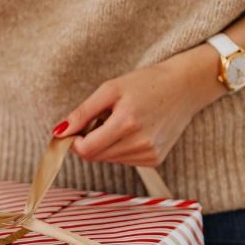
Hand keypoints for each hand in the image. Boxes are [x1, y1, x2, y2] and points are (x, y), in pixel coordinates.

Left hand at [53, 44, 224, 166]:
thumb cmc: (146, 83)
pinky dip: (119, 148)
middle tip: (100, 119)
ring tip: (119, 122)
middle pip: (95, 156)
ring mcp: (150, 154)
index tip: (74, 129)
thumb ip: (82, 113)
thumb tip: (58, 132)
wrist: (186, 87)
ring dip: (104, 144)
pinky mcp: (155, 160)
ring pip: (108, 159)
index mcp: (126, 124)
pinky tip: (132, 130)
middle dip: (88, 140)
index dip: (73, 142)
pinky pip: (123, 160)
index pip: (86, 150)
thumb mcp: (110, 90)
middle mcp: (140, 143)